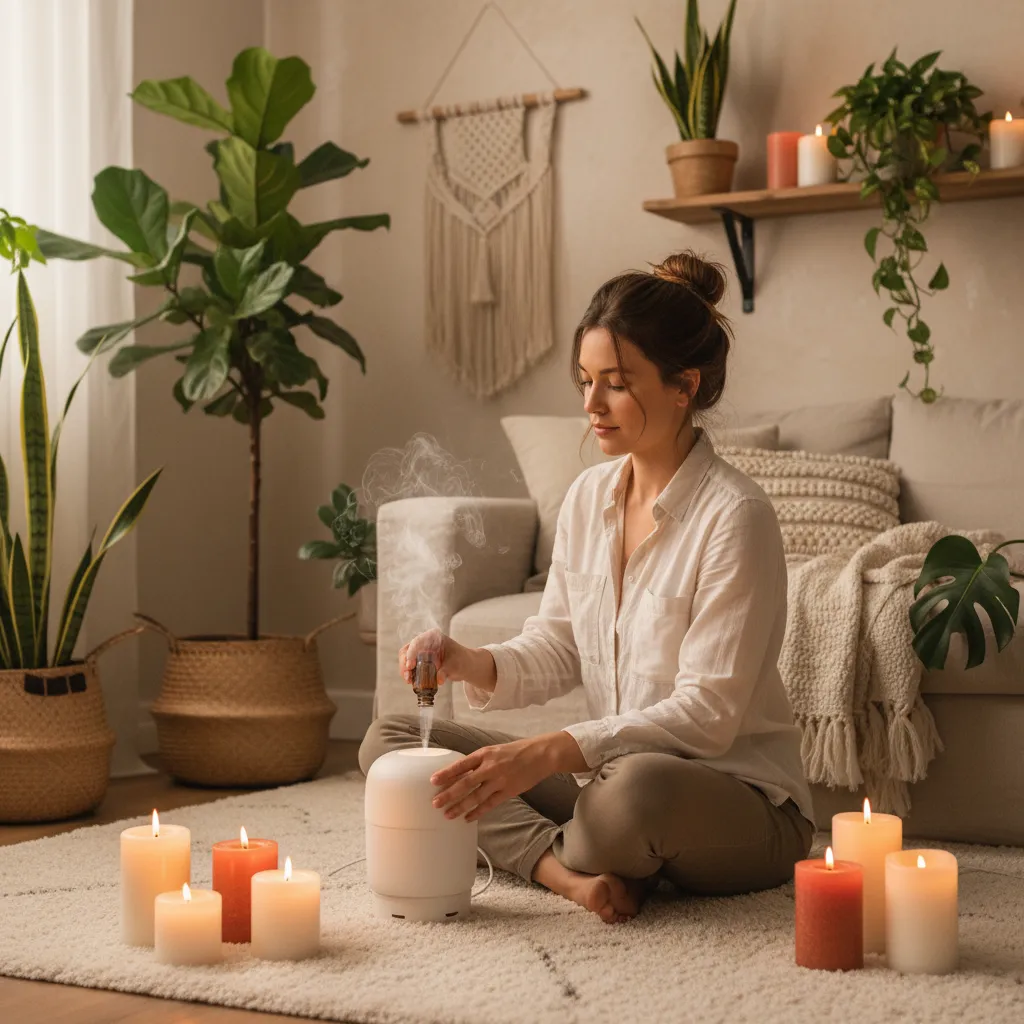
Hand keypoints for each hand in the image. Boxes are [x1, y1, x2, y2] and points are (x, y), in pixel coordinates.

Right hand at [398, 628, 461, 686]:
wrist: (465, 665)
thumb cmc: (461, 660)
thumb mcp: (453, 665)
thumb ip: (445, 671)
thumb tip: (439, 680)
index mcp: (433, 636)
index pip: (417, 642)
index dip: (411, 653)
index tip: (410, 665)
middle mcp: (424, 641)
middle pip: (408, 649)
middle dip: (405, 663)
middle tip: (407, 676)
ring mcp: (421, 650)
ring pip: (406, 658)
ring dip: (405, 670)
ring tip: (409, 680)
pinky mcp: (420, 660)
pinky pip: (410, 665)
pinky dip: (409, 673)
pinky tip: (411, 681)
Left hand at [430, 732, 587, 820]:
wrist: (540, 754)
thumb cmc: (515, 751)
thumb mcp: (494, 750)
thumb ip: (478, 761)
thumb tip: (458, 773)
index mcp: (485, 753)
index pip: (461, 764)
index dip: (446, 773)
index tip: (433, 781)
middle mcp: (491, 767)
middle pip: (466, 782)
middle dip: (449, 793)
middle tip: (435, 802)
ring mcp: (500, 780)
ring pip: (476, 796)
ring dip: (460, 806)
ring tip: (448, 814)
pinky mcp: (509, 791)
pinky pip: (490, 804)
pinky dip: (478, 812)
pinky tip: (468, 818)